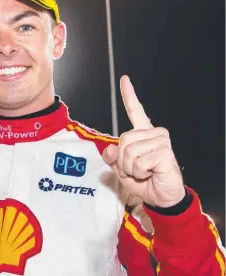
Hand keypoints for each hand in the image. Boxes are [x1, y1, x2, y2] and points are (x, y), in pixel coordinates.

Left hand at [102, 75, 184, 207]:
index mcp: (142, 133)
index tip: (124, 79)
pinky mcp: (165, 152)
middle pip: (123, 140)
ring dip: (131, 168)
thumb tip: (109, 148)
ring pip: (129, 152)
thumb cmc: (143, 181)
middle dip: (122, 160)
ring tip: (143, 172)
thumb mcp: (121, 169)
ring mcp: (161, 141)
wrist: (161, 197)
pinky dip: (139, 172)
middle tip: (135, 170)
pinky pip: (138, 162)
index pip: (135, 110)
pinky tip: (150, 174)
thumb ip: (112, 157)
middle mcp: (153, 133)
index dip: (129, 95)